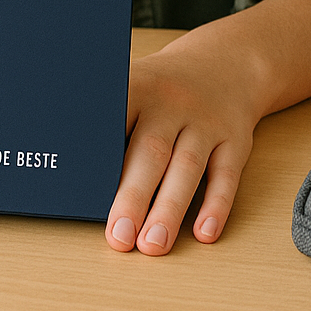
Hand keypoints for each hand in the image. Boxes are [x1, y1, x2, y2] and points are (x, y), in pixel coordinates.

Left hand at [104, 0, 310, 253]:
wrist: (224, 64)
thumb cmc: (161, 89)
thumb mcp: (132, 85)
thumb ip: (107, 121)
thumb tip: (74, 174)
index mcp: (136, 86)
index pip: (113, 120)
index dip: (99, 153)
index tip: (80, 186)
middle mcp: (172, 102)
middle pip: (150, 152)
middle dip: (133, 197)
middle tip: (118, 237)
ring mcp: (207, 121)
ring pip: (187, 167)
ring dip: (169, 209)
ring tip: (152, 246)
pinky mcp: (235, 140)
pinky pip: (227, 175)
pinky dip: (216, 206)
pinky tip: (203, 234)